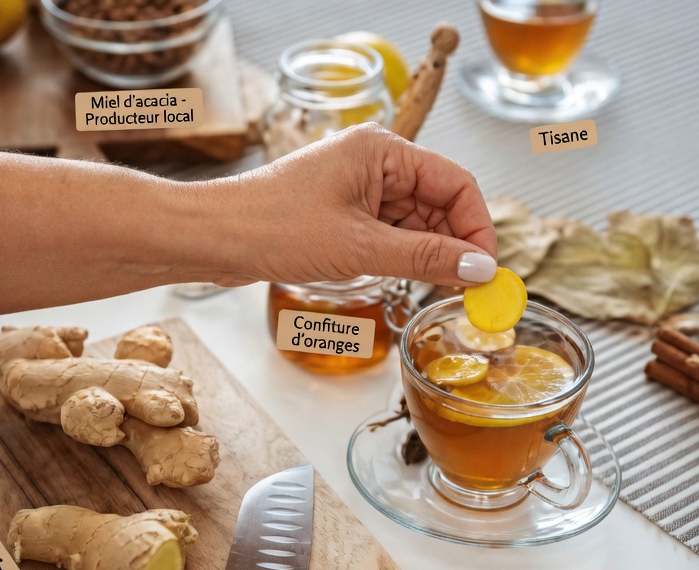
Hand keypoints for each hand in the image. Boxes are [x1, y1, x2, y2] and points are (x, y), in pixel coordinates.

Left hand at [210, 122, 497, 287]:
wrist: (213, 237)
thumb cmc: (273, 227)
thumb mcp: (360, 248)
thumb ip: (425, 258)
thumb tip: (478, 269)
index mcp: (382, 150)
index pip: (456, 182)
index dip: (477, 228)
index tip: (485, 271)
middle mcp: (373, 161)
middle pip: (439, 202)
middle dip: (452, 244)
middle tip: (462, 290)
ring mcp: (356, 186)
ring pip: (414, 221)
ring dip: (424, 254)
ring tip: (426, 289)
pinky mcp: (340, 211)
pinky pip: (387, 231)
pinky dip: (398, 256)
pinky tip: (395, 279)